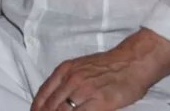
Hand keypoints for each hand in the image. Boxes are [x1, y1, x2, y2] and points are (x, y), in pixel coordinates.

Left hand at [32, 30, 169, 110]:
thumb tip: (56, 97)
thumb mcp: (80, 67)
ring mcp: (85, 91)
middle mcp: (72, 79)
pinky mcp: (100, 101)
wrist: (132, 62)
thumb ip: (67, 80)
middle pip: (52, 104)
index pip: (44, 92)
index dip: (37, 106)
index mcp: (65, 70)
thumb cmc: (108, 65)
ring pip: (64, 110)